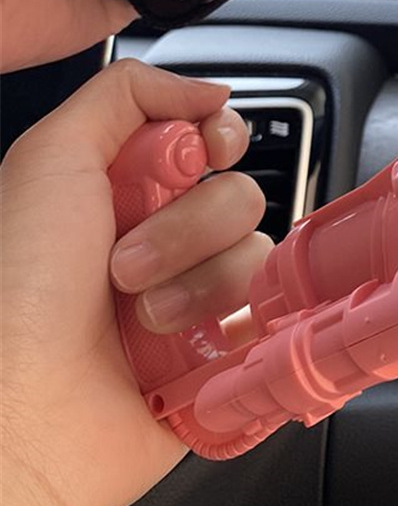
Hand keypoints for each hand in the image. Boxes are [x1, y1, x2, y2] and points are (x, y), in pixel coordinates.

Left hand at [0, 61, 272, 505]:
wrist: (26, 414)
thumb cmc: (19, 293)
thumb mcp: (51, 156)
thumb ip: (128, 93)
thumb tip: (211, 91)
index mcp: (123, 188)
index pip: (208, 136)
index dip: (220, 134)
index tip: (208, 150)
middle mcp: (161, 236)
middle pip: (236, 189)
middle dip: (189, 223)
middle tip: (126, 261)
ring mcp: (192, 292)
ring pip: (254, 246)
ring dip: (198, 279)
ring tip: (141, 316)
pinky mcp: (219, 342)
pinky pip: (265, 304)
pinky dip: (224, 319)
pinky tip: (175, 343)